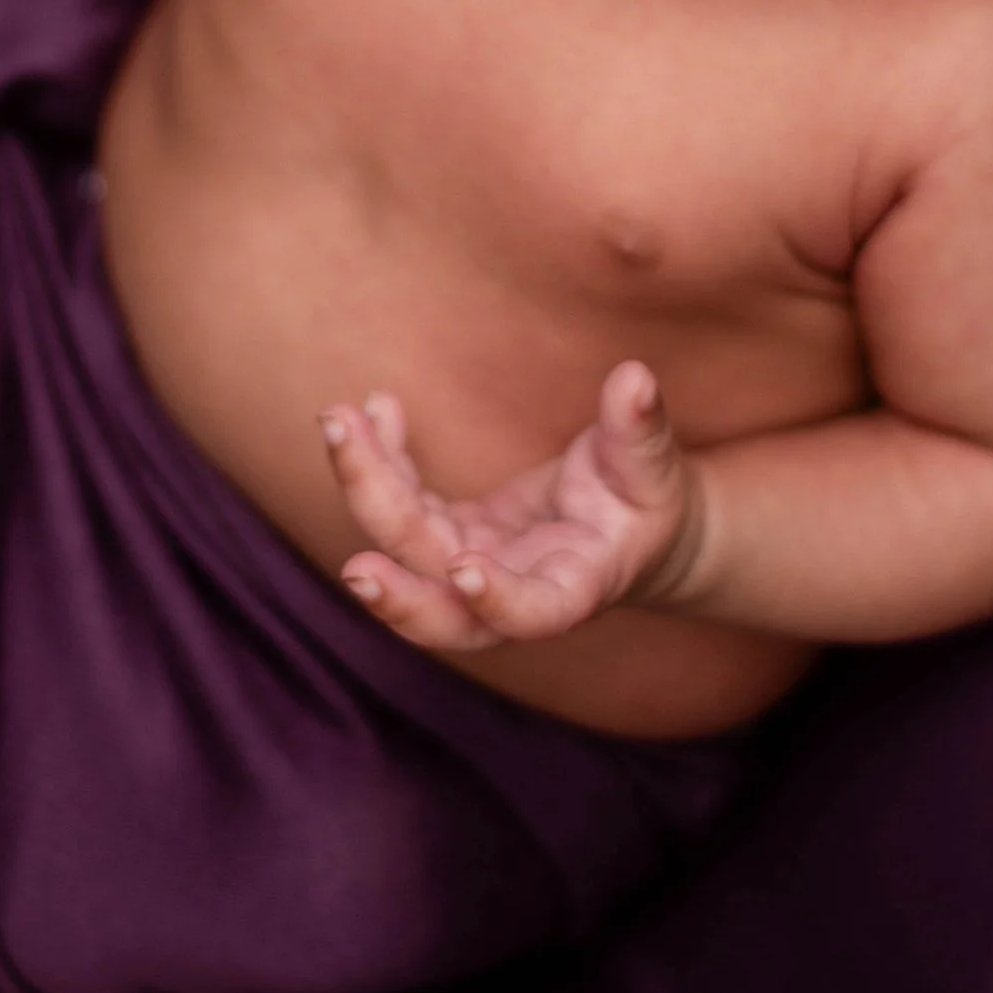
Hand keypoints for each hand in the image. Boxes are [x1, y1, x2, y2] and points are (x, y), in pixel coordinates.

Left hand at [318, 364, 700, 655]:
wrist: (627, 531)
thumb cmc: (648, 503)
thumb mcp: (653, 467)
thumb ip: (640, 429)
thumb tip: (635, 379)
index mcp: (574, 584)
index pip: (537, 612)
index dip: (501, 600)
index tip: (466, 569)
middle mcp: (511, 588)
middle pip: (444, 611)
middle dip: (397, 591)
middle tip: (355, 569)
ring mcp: (472, 565)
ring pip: (405, 552)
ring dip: (366, 491)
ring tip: (339, 422)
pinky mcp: (449, 534)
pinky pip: (401, 504)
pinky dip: (381, 460)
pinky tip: (376, 406)